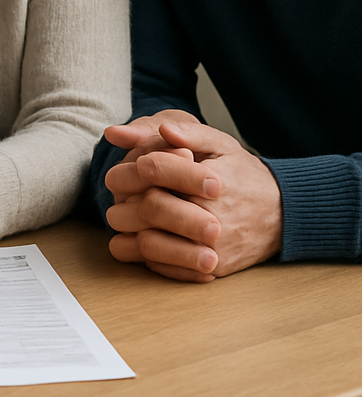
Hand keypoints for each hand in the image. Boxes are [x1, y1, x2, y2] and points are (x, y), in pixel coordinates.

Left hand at [104, 119, 281, 281]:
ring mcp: (210, 248)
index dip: (130, 165)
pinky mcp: (208, 269)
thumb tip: (161, 127)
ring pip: (149, 242)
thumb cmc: (243, 174)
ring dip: (127, 227)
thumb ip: (188, 131)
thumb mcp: (220, 144)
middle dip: (125, 196)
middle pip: (149, 207)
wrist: (281, 216)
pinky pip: (161, 267)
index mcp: (210, 180)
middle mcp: (212, 217)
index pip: (155, 168)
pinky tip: (137, 235)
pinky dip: (140, 252)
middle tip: (115, 190)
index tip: (122, 167)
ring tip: (122, 212)